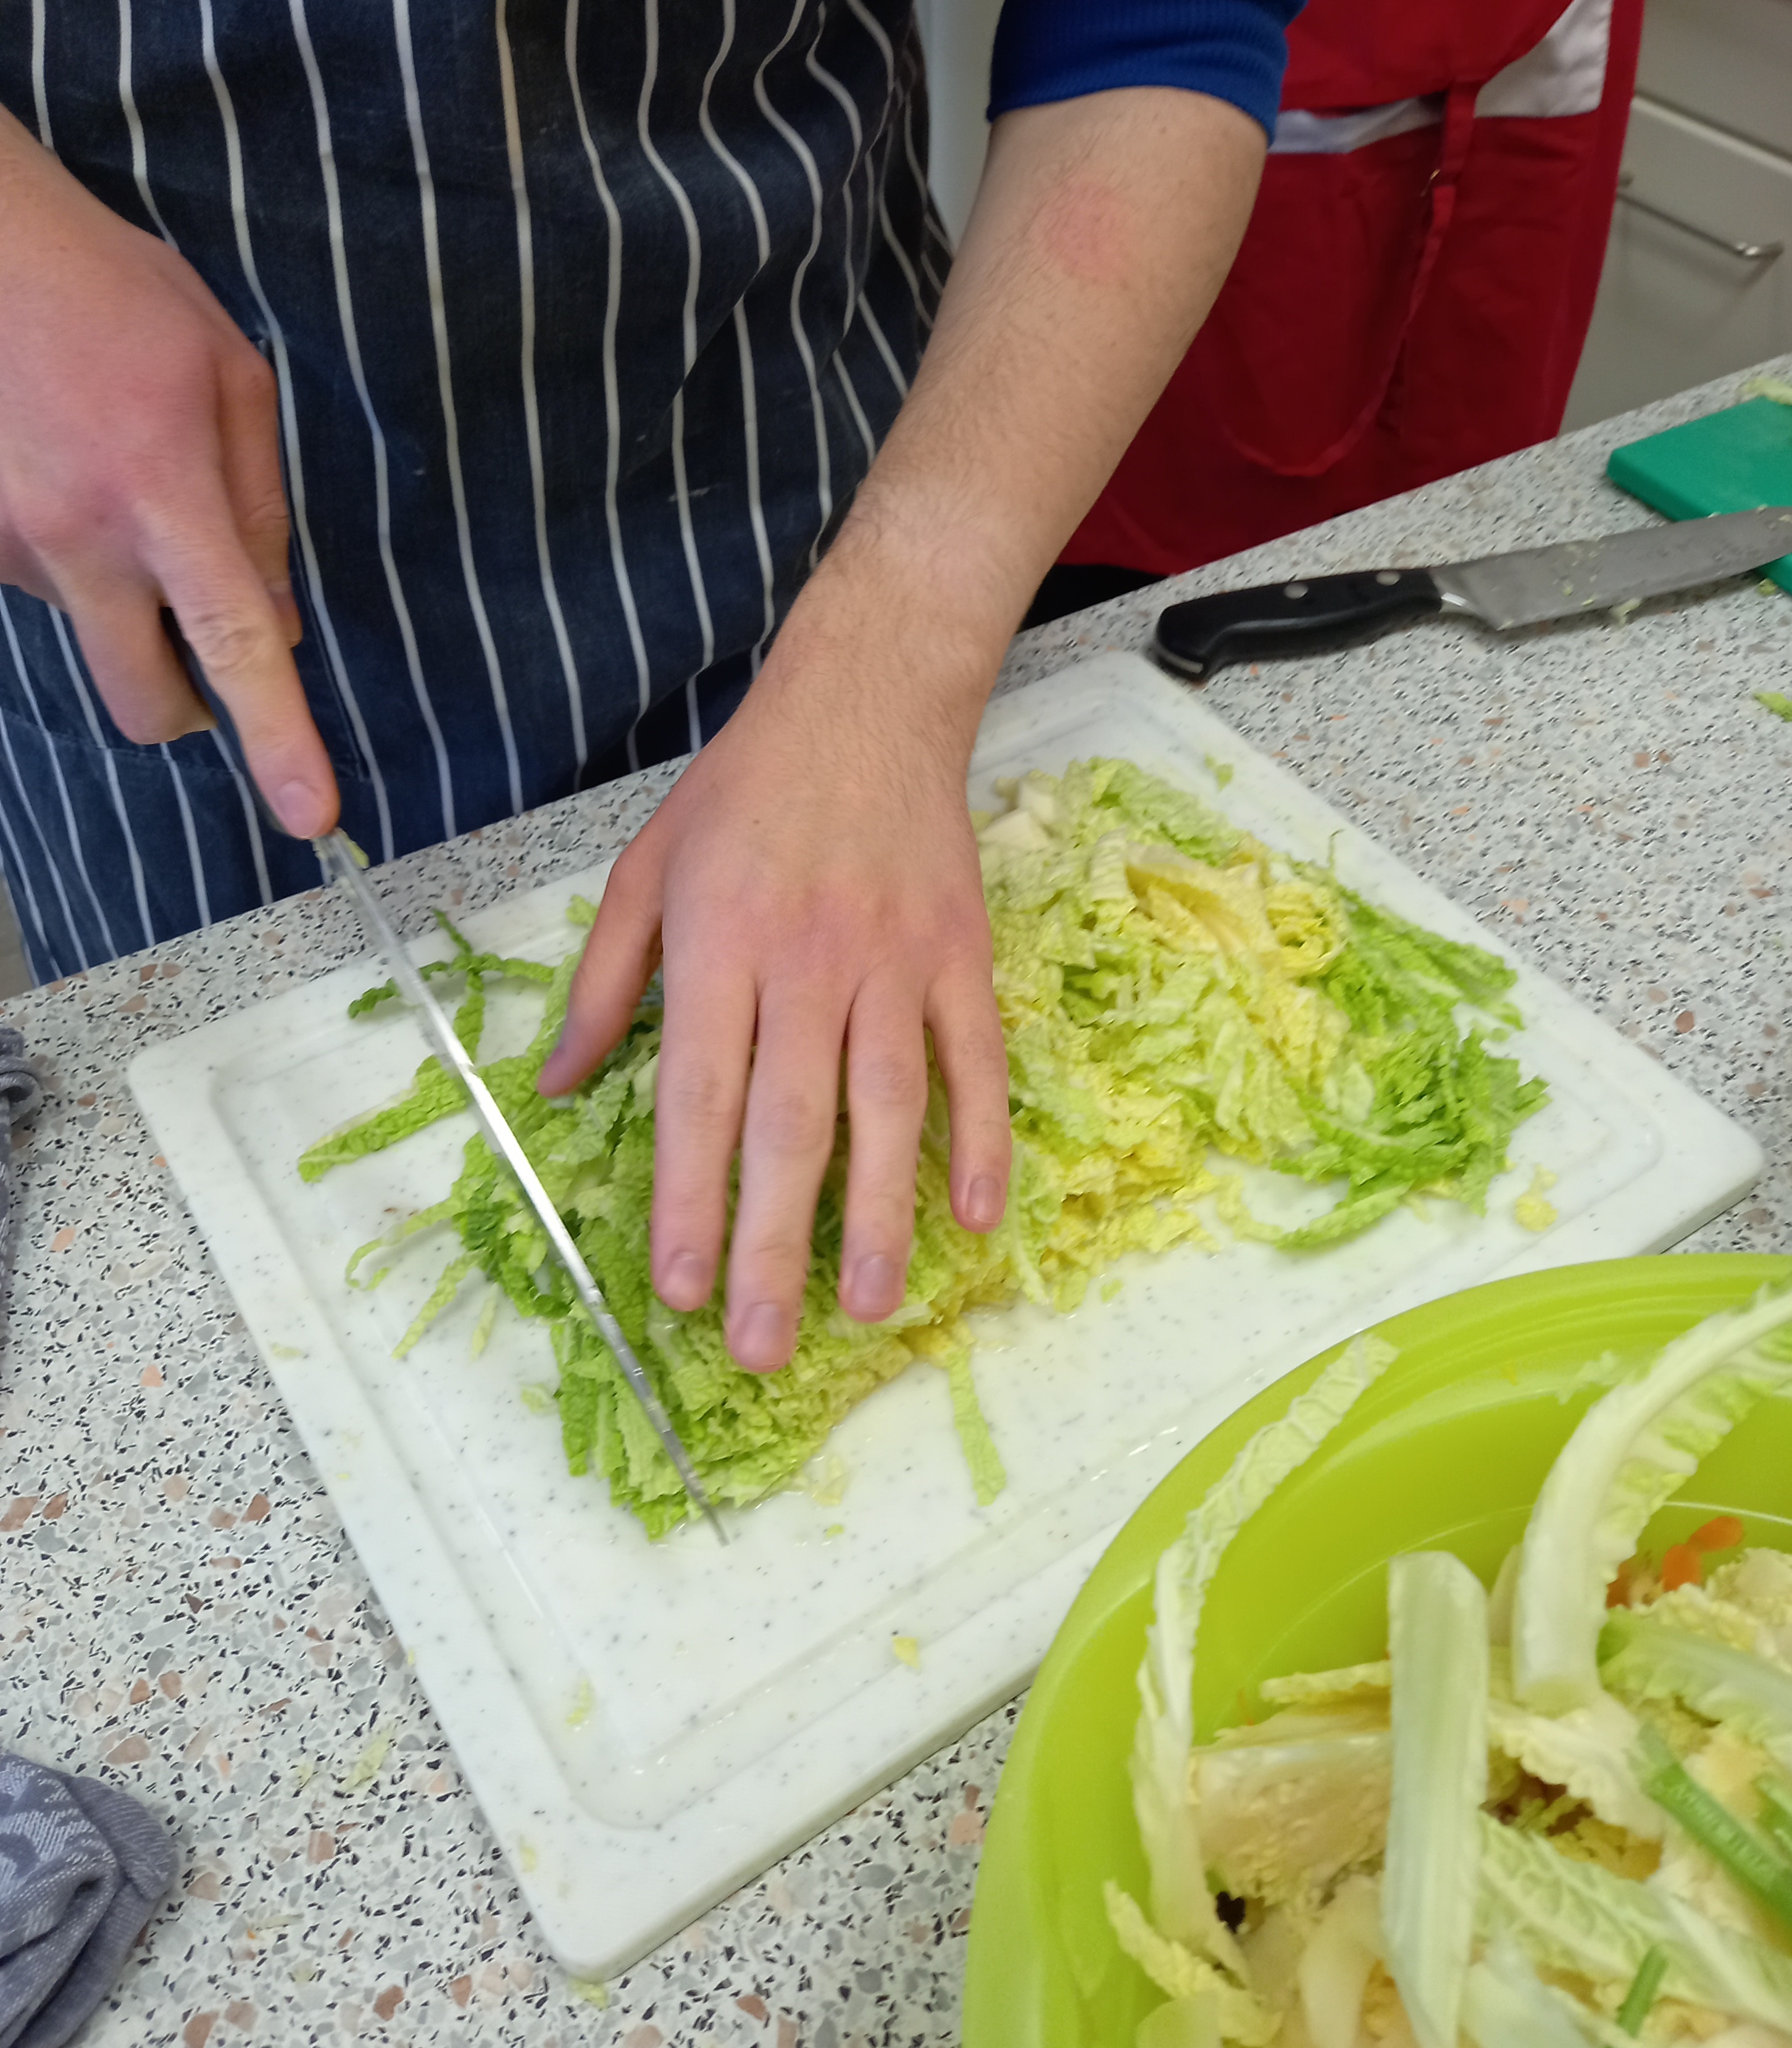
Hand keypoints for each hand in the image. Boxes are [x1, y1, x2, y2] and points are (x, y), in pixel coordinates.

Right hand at [0, 110, 336, 834]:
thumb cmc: (116, 294)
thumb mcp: (231, 377)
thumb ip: (261, 511)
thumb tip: (276, 623)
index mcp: (163, 494)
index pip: (234, 644)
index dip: (277, 737)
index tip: (310, 816)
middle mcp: (76, 539)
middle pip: (142, 703)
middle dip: (185, 705)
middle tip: (204, 653)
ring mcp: (10, 546)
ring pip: (93, 632)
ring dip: (121, 590)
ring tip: (108, 471)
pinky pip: (44, 584)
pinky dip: (70, 550)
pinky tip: (61, 465)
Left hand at [538, 632, 1012, 1374]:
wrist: (867, 702)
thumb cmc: (744, 793)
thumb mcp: (644, 871)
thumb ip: (602, 984)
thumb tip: (554, 1088)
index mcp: (718, 944)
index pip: (698, 1093)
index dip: (688, 1197)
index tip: (675, 1288)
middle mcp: (807, 962)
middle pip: (790, 1123)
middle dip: (773, 1243)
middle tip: (762, 1345)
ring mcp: (893, 963)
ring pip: (888, 1107)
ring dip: (877, 1215)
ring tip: (865, 1310)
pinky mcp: (959, 957)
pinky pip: (975, 1061)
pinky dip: (980, 1139)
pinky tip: (972, 1217)